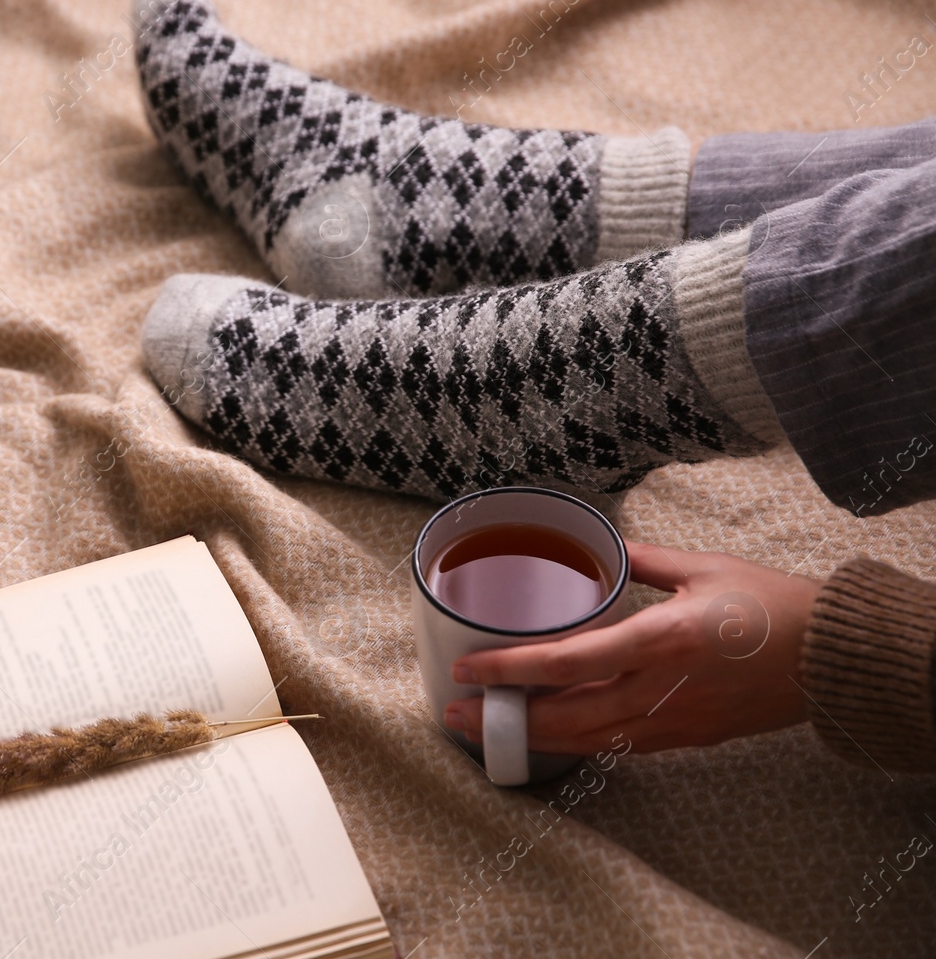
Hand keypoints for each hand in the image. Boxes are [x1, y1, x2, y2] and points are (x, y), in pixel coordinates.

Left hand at [443, 540, 821, 754]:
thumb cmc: (772, 605)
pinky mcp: (687, 738)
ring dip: (533, 738)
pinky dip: (577, 743)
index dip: (511, 670)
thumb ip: (643, 558)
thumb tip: (600, 544)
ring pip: (588, 741)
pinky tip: (548, 733)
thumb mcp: (703, 567)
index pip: (568, 663)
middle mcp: (661, 690)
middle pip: (565, 718)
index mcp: (660, 640)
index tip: (468, 670)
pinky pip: (619, 747)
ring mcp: (674, 721)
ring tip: (487, 729)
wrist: (834, 658)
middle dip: (505, 720)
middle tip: (455, 714)